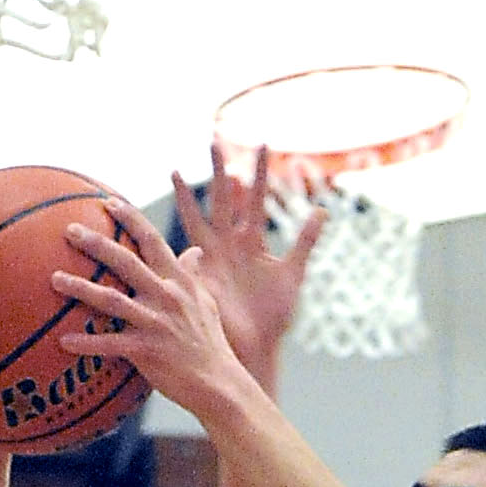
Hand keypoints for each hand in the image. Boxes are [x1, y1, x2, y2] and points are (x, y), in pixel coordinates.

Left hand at [51, 219, 247, 429]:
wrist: (220, 384)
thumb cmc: (211, 342)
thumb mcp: (207, 302)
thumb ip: (193, 275)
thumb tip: (195, 252)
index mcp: (179, 281)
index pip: (153, 240)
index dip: (130, 218)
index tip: (107, 201)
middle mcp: (166, 297)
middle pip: (126, 262)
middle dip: (96, 243)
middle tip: (69, 229)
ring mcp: (156, 323)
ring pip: (112, 300)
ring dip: (80, 289)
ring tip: (54, 279)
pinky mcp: (147, 351)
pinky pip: (110, 345)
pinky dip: (87, 343)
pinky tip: (63, 341)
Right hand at [175, 153, 321, 376]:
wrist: (257, 348)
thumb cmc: (272, 316)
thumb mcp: (294, 273)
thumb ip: (305, 240)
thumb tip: (323, 209)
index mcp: (250, 242)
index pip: (253, 200)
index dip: (258, 174)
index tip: (263, 143)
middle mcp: (228, 245)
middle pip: (222, 199)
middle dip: (219, 170)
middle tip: (214, 139)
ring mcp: (213, 259)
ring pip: (201, 218)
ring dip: (189, 194)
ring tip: (177, 169)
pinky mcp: (203, 278)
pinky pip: (186, 255)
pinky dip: (174, 251)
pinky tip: (163, 238)